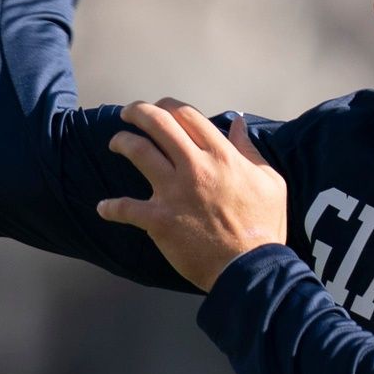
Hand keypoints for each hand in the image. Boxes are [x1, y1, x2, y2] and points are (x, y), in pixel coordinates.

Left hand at [98, 99, 287, 291]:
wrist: (250, 268)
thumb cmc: (264, 226)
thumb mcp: (270, 181)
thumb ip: (250, 150)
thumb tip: (237, 123)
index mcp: (221, 155)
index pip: (188, 115)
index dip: (169, 106)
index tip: (160, 109)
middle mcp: (195, 166)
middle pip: (158, 123)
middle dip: (138, 112)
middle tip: (128, 113)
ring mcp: (174, 192)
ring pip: (138, 151)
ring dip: (121, 142)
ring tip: (115, 143)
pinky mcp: (159, 220)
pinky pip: (125, 208)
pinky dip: (111, 207)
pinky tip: (103, 208)